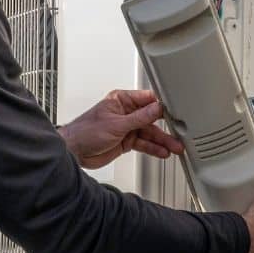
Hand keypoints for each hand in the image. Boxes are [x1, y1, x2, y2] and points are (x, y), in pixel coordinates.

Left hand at [58, 89, 183, 169]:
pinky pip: (143, 143)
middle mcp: (126, 112)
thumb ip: (139, 117)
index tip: (175, 112)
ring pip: (149, 133)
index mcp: (121, 100)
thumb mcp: (116, 124)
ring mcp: (126, 127)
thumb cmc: (85, 131)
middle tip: (179, 133)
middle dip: (165, 126)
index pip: (147, 99)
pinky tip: (162, 152)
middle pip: (151, 118)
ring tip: (174, 147)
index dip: (162, 106)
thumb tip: (157, 109)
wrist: (74, 151)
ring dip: (162, 141)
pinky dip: (153, 148)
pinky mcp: (126, 141)